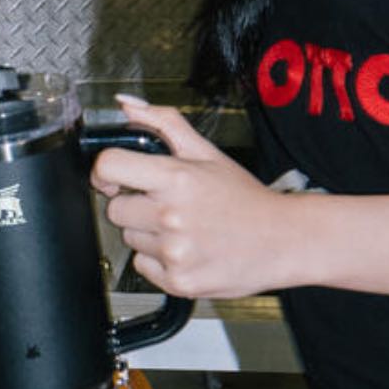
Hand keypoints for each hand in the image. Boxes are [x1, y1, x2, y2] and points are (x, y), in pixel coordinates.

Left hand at [90, 97, 300, 299]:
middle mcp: (172, 216)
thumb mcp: (207, 153)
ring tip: (184, 228)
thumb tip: (127, 106)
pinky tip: (187, 249)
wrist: (283, 241)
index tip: (113, 177)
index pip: (110, 166)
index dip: (105, 171)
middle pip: (115, 210)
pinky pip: (143, 266)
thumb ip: (163, 124)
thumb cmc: (245, 198)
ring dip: (149, 234)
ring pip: (130, 239)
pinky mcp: (177, 281)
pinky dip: (159, 260)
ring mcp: (174, 252)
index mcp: (176, 178)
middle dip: (136, 205)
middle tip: (167, 205)